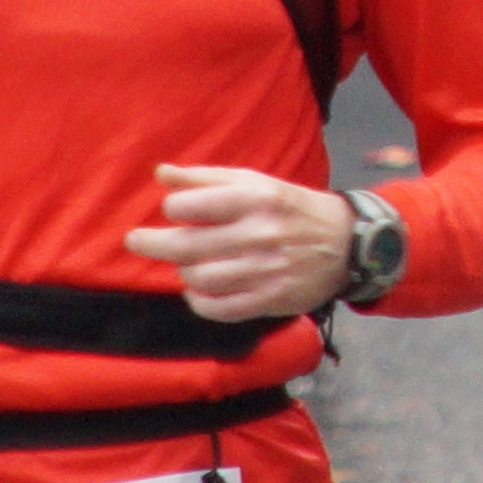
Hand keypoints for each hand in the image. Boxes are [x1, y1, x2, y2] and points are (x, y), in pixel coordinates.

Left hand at [128, 165, 352, 320]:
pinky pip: (220, 308)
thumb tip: (160, 174)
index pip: (191, 205)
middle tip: (135, 241)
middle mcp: (259, 233)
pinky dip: (200, 302)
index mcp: (255, 198)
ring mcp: (265, 270)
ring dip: (183, 271)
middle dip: (152, 243)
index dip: (172, 208)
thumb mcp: (255, 182)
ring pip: (200, 278)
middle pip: (187, 245)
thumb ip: (205, 178)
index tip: (173, 211)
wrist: (346, 243)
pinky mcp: (270, 299)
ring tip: (184, 264)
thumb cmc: (291, 207)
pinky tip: (198, 291)